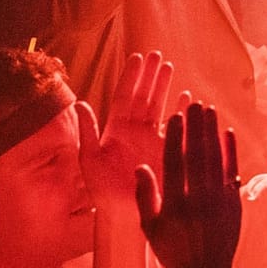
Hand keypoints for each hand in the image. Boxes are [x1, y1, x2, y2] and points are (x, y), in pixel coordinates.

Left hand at [83, 52, 174, 209]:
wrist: (124, 213)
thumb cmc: (102, 190)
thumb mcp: (89, 159)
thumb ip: (87, 131)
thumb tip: (78, 103)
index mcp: (116, 129)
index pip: (125, 96)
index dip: (132, 76)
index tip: (138, 57)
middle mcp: (135, 131)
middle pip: (144, 96)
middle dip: (151, 75)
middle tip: (158, 54)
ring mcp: (152, 140)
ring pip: (159, 106)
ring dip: (165, 87)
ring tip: (170, 67)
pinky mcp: (167, 151)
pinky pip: (176, 127)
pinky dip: (181, 112)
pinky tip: (188, 98)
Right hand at [134, 104, 241, 267]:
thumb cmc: (171, 251)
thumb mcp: (150, 228)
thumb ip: (146, 196)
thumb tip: (140, 166)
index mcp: (174, 205)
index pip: (174, 163)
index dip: (174, 137)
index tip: (174, 116)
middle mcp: (199, 201)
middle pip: (198, 156)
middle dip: (196, 127)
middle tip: (194, 104)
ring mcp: (220, 202)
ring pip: (217, 160)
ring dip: (213, 133)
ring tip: (209, 110)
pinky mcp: (235, 204)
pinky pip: (233, 172)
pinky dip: (231, 151)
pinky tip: (228, 132)